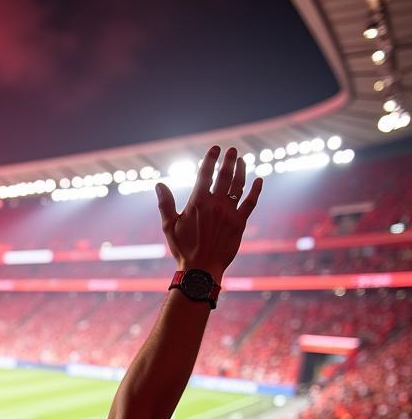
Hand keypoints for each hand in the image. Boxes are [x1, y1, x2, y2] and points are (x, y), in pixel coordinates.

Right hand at [155, 145, 261, 281]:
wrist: (201, 269)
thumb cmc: (182, 249)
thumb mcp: (169, 226)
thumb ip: (165, 204)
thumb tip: (159, 185)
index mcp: (197, 202)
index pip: (205, 173)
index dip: (211, 159)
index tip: (215, 149)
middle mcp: (215, 204)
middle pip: (225, 175)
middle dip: (229, 160)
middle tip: (232, 150)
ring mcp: (230, 212)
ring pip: (239, 185)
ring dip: (242, 170)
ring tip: (243, 161)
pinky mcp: (240, 223)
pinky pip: (251, 202)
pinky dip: (256, 190)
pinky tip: (259, 180)